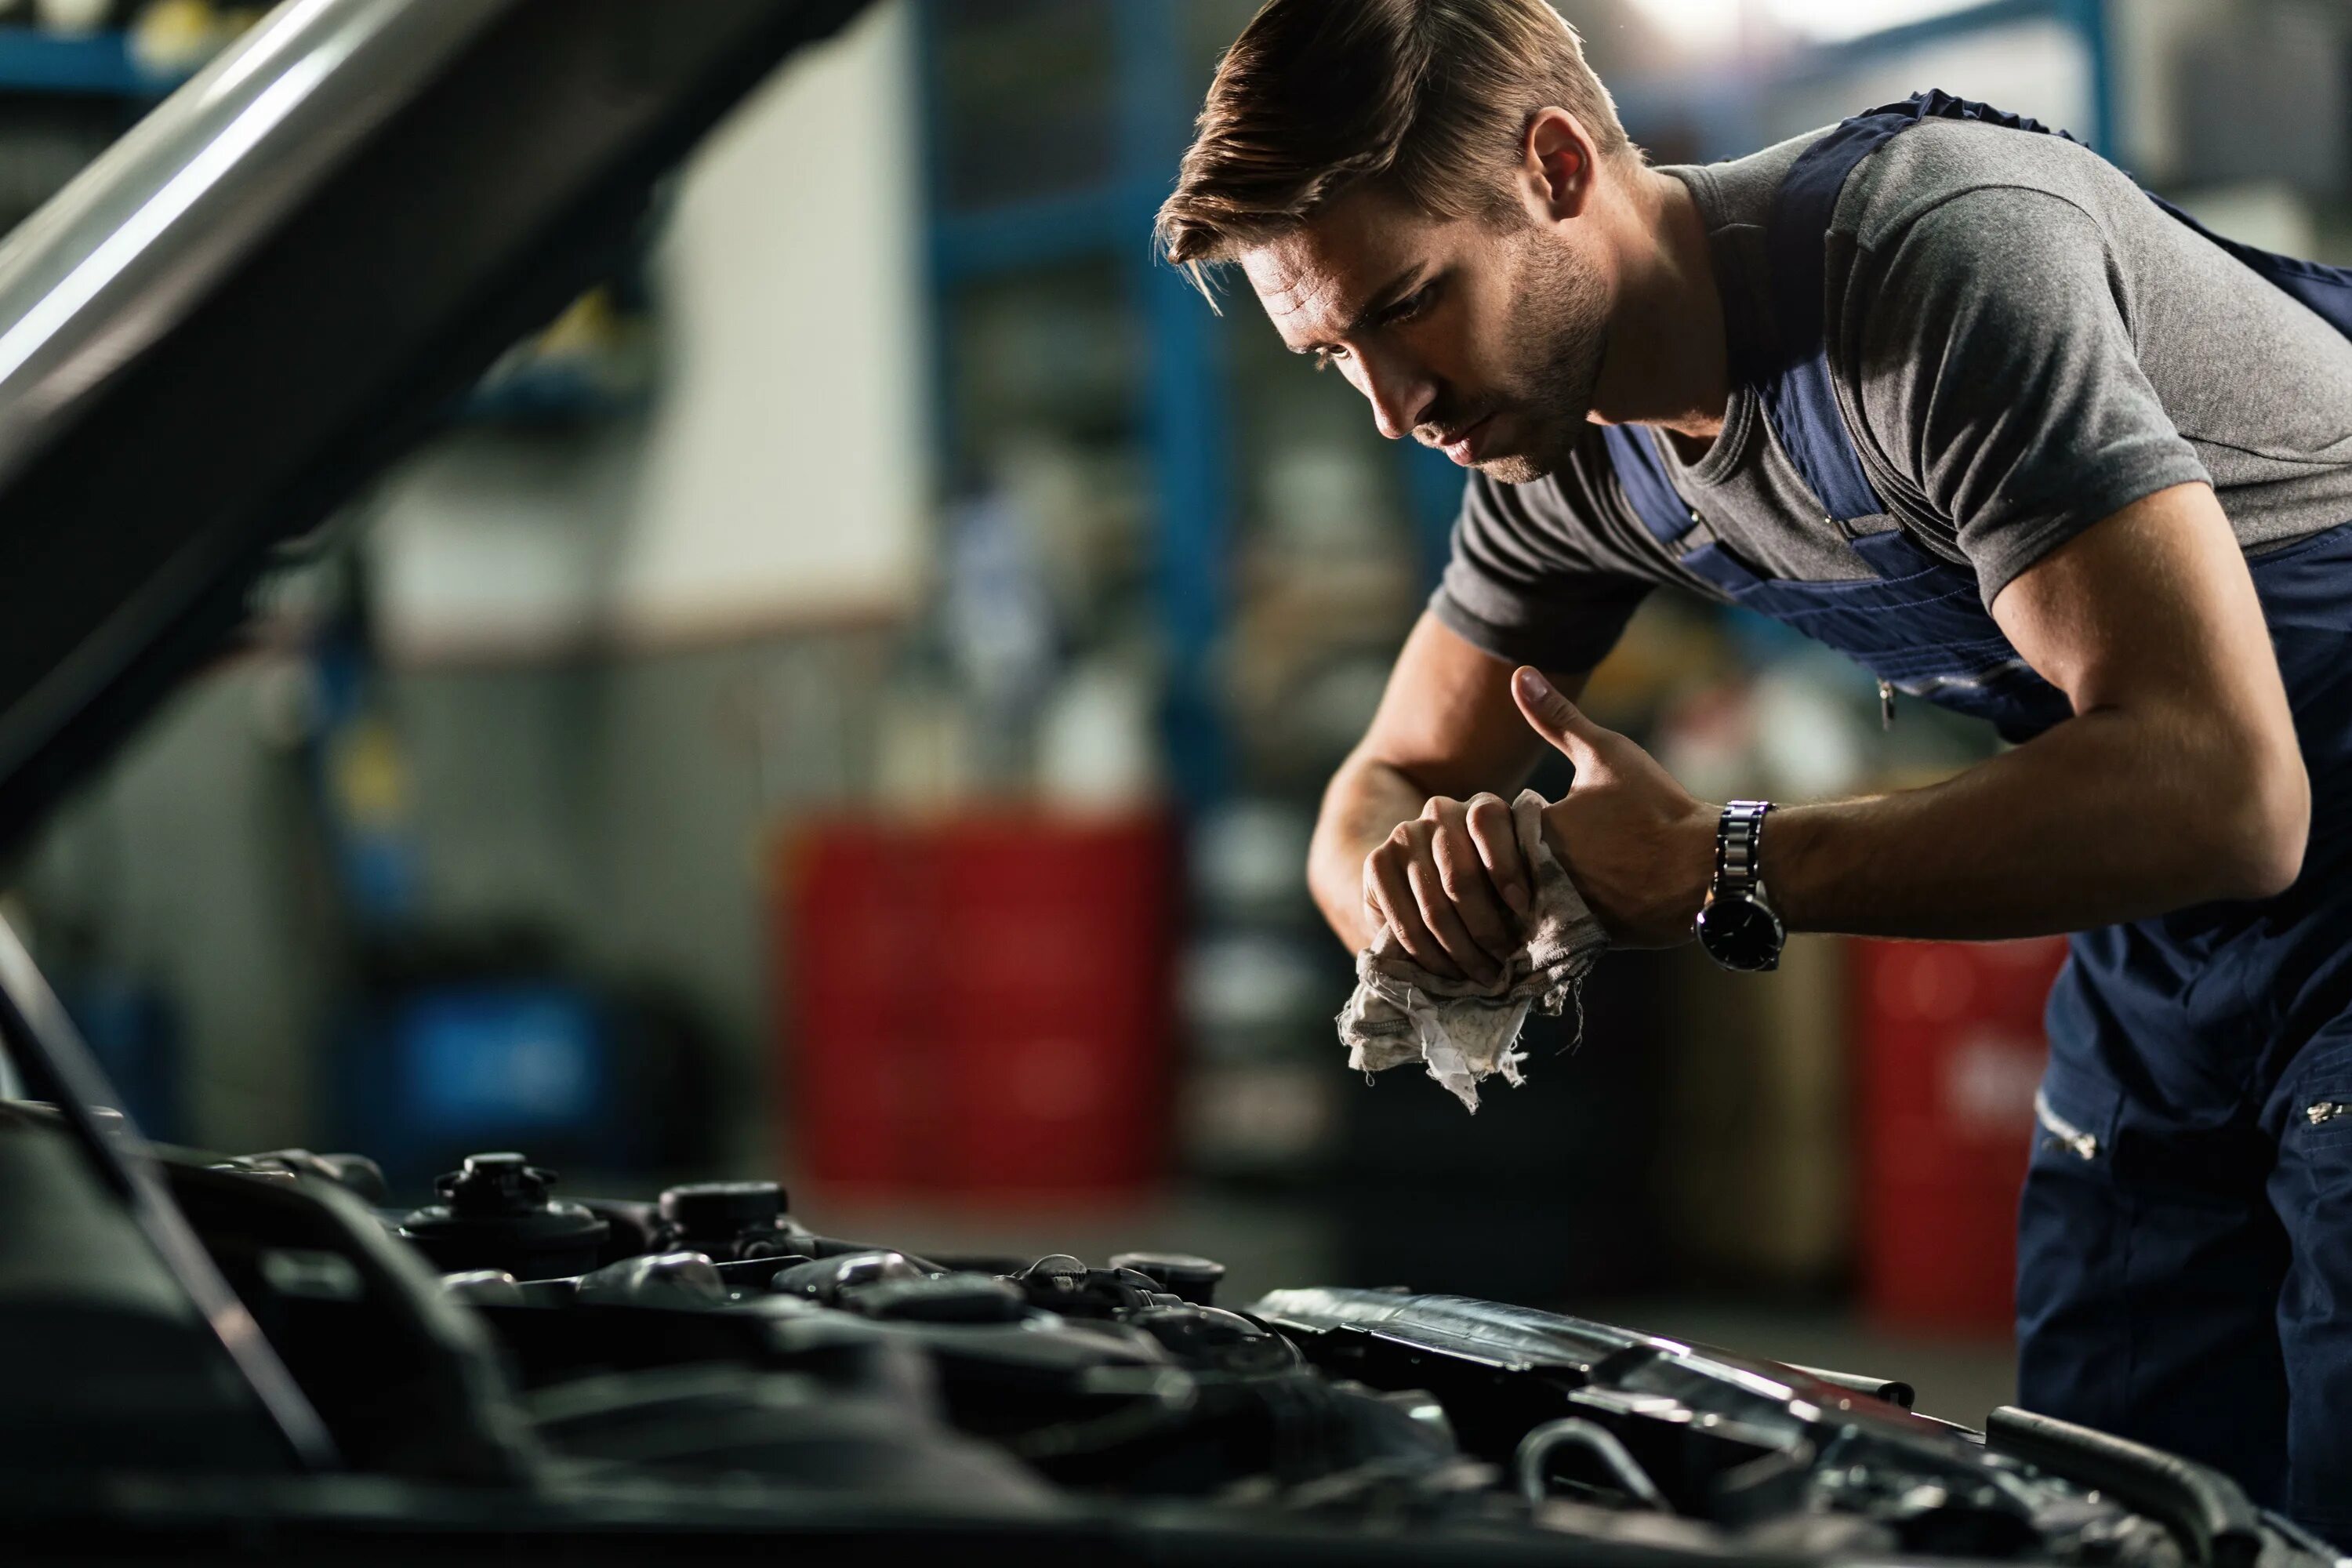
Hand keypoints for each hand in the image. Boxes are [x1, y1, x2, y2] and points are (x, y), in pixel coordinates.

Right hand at [1360, 792, 1532, 983]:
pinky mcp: (1377, 864)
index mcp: (1480, 806)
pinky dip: (1431, 956)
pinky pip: (1406, 923)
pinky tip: (1449, 971)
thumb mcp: (1508, 870)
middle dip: (1487, 929)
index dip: (1506, 867)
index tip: (1523, 910)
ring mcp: (1403, 837)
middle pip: (1461, 878)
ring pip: (1434, 908)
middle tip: (1505, 962)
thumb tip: (1537, 923)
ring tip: (1483, 975)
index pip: (1488, 822)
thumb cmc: (1483, 878)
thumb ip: (1520, 880)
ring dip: (1462, 952)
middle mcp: (1440, 812)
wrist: (1420, 872)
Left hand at [1511, 667, 1716, 947]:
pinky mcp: (1573, 943)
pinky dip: (1534, 922)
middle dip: (1496, 861)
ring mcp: (1552, 914)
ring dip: (1512, 894)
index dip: (1495, 821)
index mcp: (1533, 830)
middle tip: (1544, 848)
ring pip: (1505, 907)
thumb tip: (1519, 673)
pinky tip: (1561, 903)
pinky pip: (1530, 936)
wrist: (1709, 871)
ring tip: (1551, 875)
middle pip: (1484, 871)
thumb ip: (1556, 718)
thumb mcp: (1605, 754)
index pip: (1480, 828)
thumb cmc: (1656, 809)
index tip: (1527, 814)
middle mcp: (1534, 878)